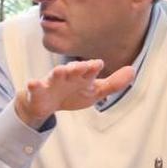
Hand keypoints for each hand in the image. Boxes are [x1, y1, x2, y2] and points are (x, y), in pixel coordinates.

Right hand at [14, 59, 134, 128]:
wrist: (45, 103)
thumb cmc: (72, 93)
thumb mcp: (95, 91)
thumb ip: (114, 83)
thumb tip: (133, 70)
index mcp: (82, 75)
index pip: (89, 70)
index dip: (92, 67)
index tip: (98, 64)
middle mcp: (67, 75)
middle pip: (73, 70)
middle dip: (77, 68)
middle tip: (83, 66)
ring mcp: (52, 82)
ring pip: (55, 75)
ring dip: (58, 72)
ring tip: (60, 71)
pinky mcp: (38, 90)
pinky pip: (35, 87)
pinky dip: (34, 85)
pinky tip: (33, 83)